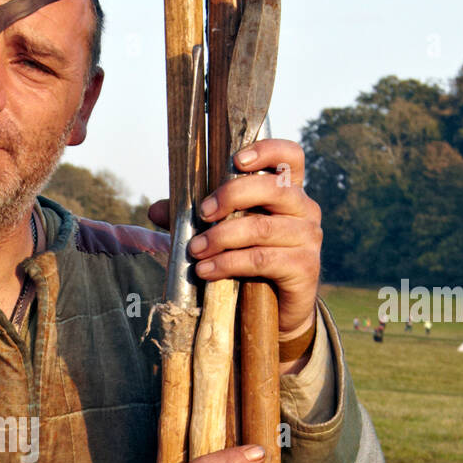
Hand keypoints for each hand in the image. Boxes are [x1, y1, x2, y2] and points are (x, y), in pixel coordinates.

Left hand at [148, 138, 321, 340]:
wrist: (277, 312)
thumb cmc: (250, 264)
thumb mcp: (224, 234)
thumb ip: (197, 218)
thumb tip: (154, 210)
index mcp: (288, 191)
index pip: (289, 156)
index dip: (267, 151)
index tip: (236, 160)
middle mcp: (304, 209)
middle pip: (272, 188)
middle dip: (230, 197)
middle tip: (201, 215)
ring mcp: (308, 238)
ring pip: (262, 228)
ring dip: (221, 238)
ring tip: (195, 250)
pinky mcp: (304, 268)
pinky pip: (262, 260)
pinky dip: (229, 264)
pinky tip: (206, 271)